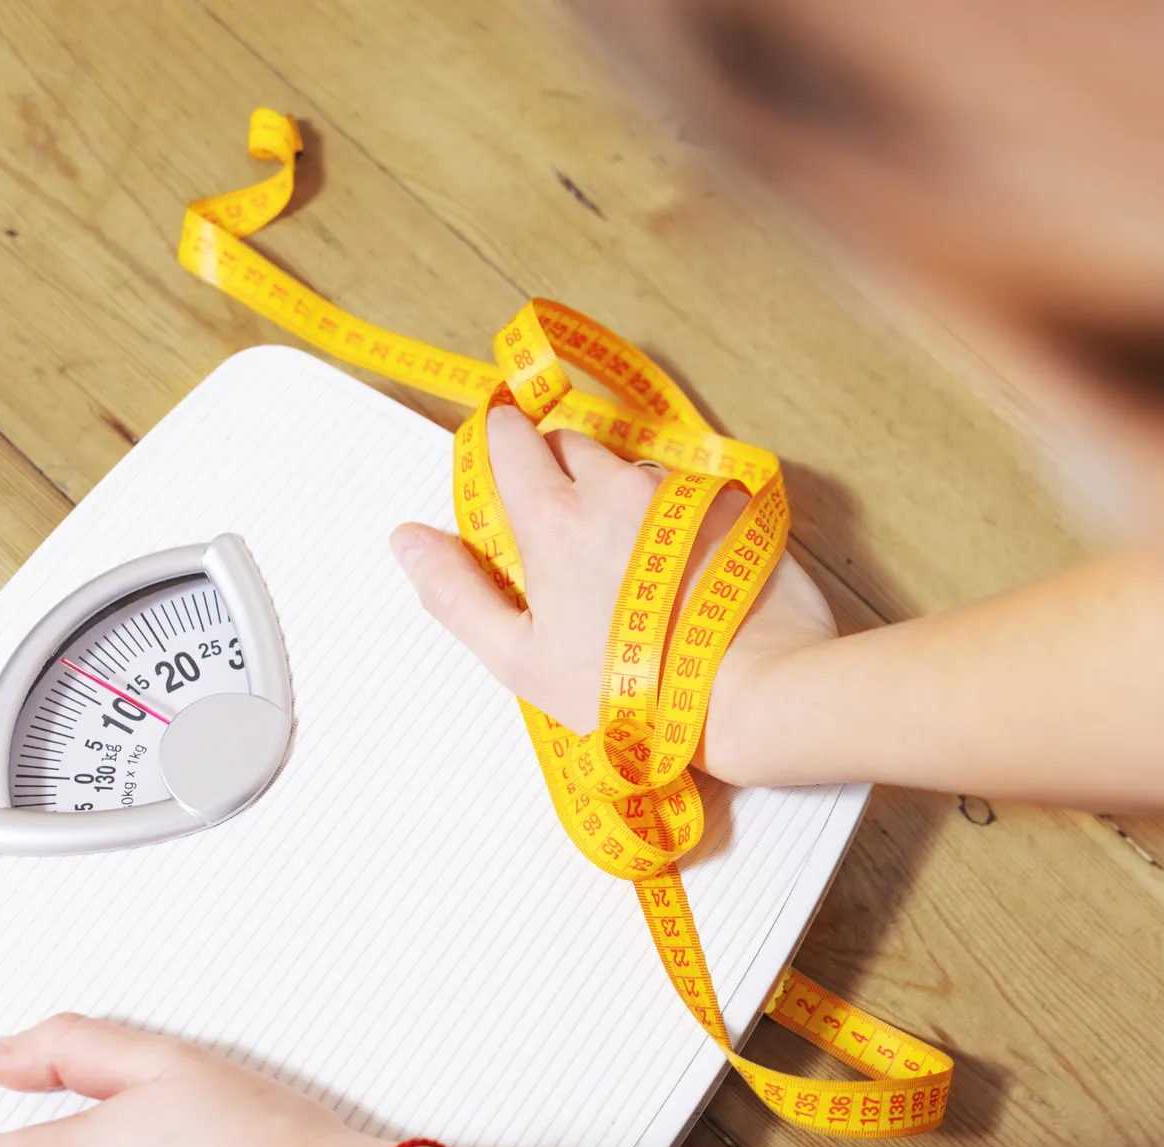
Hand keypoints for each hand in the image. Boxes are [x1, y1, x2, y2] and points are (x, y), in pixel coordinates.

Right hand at [392, 404, 837, 781]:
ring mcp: (678, 492)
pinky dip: (674, 520)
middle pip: (570, 444)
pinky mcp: (730, 506)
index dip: (502, 451)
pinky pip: (686, 493)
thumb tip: (408, 540)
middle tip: (566, 548)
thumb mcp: (521, 659)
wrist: (755, 693)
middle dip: (559, 477)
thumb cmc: (634, 689)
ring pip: (631, 469)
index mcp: (552, 515)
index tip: (504, 487)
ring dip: (620, 500)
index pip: (510, 436)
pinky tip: (681, 576)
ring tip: (631, 574)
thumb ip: (456, 592)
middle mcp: (616, 485)